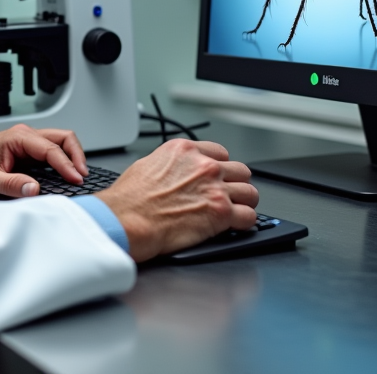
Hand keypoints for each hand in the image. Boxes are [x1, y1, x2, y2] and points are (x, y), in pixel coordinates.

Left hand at [0, 125, 88, 197]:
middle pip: (63, 138)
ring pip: (61, 142)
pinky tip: (68, 174)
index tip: (76, 179)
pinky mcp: (30, 150)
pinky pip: (54, 150)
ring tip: (79, 175)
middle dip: (77, 155)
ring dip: (73, 156)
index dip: (66, 165)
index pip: (50, 149)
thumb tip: (33, 189)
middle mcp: (26, 135)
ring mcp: (29, 141)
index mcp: (17, 138)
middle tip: (83, 176)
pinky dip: (65, 160)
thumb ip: (9, 184)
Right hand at [95, 139, 257, 262]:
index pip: (220, 153)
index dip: (220, 168)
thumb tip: (175, 174)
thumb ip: (170, 165)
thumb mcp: (147, 165)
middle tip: (228, 195)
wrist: (127, 219)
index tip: (218, 178)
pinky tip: (235, 226)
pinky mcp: (221, 213)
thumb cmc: (129, 199)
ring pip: (250, 193)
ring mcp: (215, 189)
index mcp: (185, 150)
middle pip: (240, 171)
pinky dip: (244, 223)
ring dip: (243, 203)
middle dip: (235, 184)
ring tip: (236, 212)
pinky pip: (249, 216)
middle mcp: (204, 166)